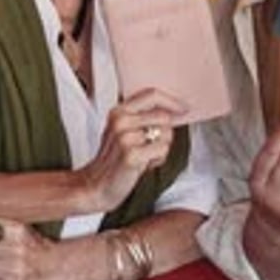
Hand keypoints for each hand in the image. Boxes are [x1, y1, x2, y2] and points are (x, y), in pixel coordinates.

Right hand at [80, 87, 187, 212]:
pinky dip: (158, 160)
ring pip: (166, 134)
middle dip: (166, 133)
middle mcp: (120, 121)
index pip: (152, 94)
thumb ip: (143, 115)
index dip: (172, 101)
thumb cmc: (113, 158)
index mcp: (119, 111)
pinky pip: (162, 150)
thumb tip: (173, 108)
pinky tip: (144, 164)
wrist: (95, 185)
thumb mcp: (123, 129)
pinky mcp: (131, 155)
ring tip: (145, 156)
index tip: (183, 108)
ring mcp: (125, 138)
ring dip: (161, 149)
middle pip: (163, 116)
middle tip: (153, 146)